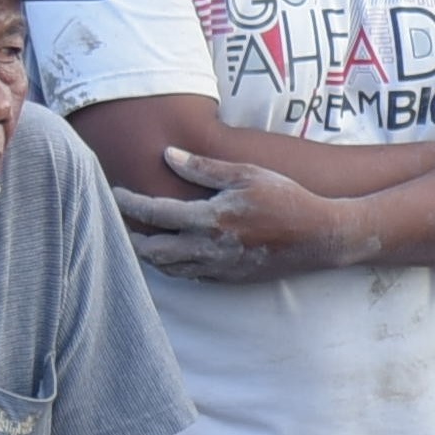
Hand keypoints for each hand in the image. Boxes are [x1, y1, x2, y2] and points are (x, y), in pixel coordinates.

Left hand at [120, 146, 374, 281]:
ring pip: (167, 268)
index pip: (155, 213)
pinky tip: (169, 251)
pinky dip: (171, 265)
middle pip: (152, 250)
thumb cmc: (285, 198)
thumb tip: (168, 155)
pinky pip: (188, 275)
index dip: (129, 203)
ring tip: (139, 236)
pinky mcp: (227, 279)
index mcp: (211, 219)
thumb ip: (204, 168)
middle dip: (131, 236)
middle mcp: (209, 248)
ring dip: (148, 254)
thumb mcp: (246, 173)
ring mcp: (217, 268)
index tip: (115, 192)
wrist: (319, 237)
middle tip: (119, 221)